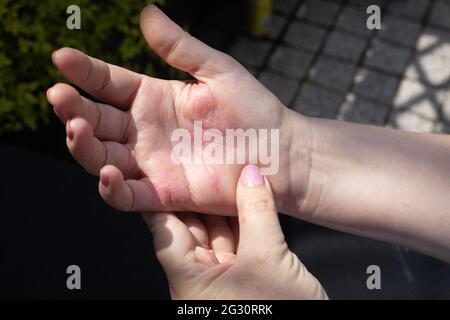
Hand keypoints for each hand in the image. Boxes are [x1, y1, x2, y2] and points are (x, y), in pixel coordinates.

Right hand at [47, 4, 308, 214]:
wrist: (279, 152)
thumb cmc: (254, 110)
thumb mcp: (217, 71)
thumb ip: (181, 48)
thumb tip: (146, 12)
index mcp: (154, 98)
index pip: (110, 83)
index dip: (85, 71)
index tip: (62, 58)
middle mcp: (146, 131)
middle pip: (97, 120)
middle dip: (74, 109)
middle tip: (60, 96)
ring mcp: (152, 163)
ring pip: (104, 157)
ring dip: (84, 145)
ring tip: (75, 127)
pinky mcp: (164, 193)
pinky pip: (129, 195)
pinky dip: (113, 187)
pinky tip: (107, 172)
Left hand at [143, 165, 326, 298]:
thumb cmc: (278, 314)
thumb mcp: (268, 258)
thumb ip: (257, 212)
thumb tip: (251, 176)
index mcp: (189, 280)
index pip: (166, 228)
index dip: (165, 196)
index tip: (165, 168)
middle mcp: (200, 281)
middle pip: (192, 228)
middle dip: (200, 196)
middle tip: (205, 162)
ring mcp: (224, 281)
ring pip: (218, 235)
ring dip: (226, 208)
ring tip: (230, 174)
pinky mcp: (246, 282)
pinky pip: (239, 245)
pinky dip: (245, 224)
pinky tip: (251, 201)